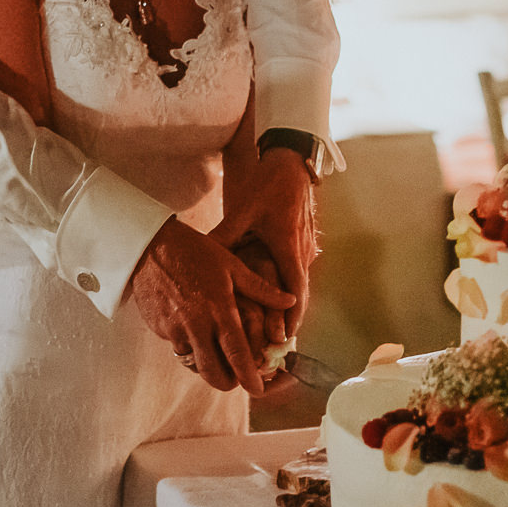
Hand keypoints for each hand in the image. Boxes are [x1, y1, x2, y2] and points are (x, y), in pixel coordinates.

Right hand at [130, 218, 294, 397]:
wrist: (149, 245)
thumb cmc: (194, 251)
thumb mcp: (231, 265)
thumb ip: (260, 289)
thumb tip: (289, 302)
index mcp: (218, 309)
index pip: (237, 354)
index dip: (249, 377)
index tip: (259, 389)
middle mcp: (196, 324)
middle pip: (213, 372)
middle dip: (228, 382)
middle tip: (237, 378)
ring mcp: (174, 329)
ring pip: (195, 364)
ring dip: (208, 365)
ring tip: (217, 351)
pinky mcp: (159, 329)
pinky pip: (178, 347)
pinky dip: (191, 346)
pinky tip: (195, 329)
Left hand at [211, 147, 316, 336]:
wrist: (292, 162)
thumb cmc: (268, 184)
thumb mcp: (243, 209)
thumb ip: (225, 234)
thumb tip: (201, 252)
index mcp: (286, 246)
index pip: (294, 290)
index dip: (291, 316)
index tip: (285, 337)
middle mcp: (300, 251)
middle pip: (299, 294)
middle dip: (290, 320)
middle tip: (278, 344)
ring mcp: (306, 246)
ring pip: (299, 284)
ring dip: (290, 306)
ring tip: (277, 331)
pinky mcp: (304, 241)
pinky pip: (298, 271)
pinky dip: (290, 290)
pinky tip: (278, 300)